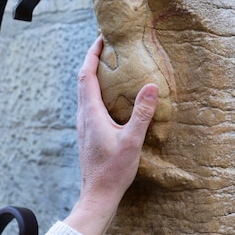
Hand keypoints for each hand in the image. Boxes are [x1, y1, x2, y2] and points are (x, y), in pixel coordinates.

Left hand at [64, 36, 158, 234]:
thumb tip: (151, 86)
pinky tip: (110, 97)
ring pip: (84, 93)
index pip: (87, 75)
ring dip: (93, 76)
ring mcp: (83, 126)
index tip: (101, 39)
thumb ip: (141, 113)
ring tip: (109, 67)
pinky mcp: (87, 134)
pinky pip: (89, 104)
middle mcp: (83, 116)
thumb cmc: (114, 170)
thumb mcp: (132, 140)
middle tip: (106, 47)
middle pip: (83, 81)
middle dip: (93, 61)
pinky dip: (96, 91)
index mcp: (91, 113)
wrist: (98, 195)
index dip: (92, 55)